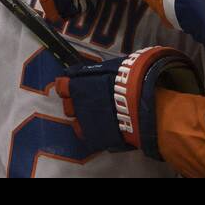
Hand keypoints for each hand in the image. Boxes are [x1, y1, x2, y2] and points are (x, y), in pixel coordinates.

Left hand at [55, 47, 201, 157]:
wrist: (142, 104)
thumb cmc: (129, 80)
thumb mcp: (113, 67)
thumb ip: (99, 70)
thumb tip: (88, 69)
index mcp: (80, 86)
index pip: (62, 86)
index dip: (66, 86)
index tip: (72, 85)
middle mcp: (79, 105)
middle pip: (68, 105)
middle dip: (75, 103)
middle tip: (88, 100)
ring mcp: (86, 123)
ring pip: (76, 122)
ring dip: (83, 119)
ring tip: (96, 116)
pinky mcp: (96, 137)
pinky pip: (88, 136)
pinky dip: (93, 132)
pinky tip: (102, 128)